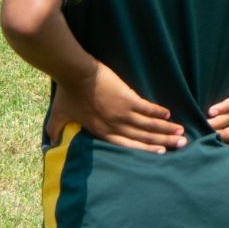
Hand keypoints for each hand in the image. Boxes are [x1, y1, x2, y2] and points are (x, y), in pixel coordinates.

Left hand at [52, 62, 184, 153]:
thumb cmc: (66, 93)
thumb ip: (56, 132)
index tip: (161, 153)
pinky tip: (168, 114)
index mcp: (101, 131)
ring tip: (180, 132)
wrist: (75, 73)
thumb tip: (48, 144)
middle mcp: (115, 125)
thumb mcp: (58, 116)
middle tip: (181, 145)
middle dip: (163, 142)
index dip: (145, 150)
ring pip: (149, 125)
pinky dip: (158, 111)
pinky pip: (147, 107)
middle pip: (143, 137)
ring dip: (166, 129)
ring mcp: (122, 112)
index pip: (127, 145)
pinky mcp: (128, 98)